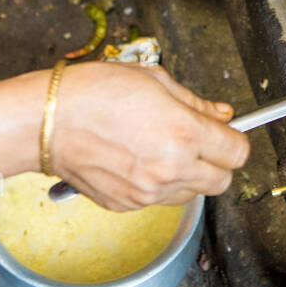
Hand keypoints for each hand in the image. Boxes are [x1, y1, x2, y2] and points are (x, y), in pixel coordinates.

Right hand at [48, 63, 247, 210]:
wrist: (47, 120)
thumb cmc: (94, 93)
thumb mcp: (155, 80)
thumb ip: (195, 102)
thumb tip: (220, 114)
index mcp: (184, 134)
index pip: (238, 152)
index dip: (234, 140)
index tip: (225, 133)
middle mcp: (171, 169)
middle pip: (222, 182)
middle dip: (216, 162)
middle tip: (199, 143)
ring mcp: (149, 192)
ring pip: (191, 193)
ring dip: (187, 175)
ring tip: (160, 148)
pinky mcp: (127, 205)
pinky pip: (158, 200)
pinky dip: (157, 184)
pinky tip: (137, 160)